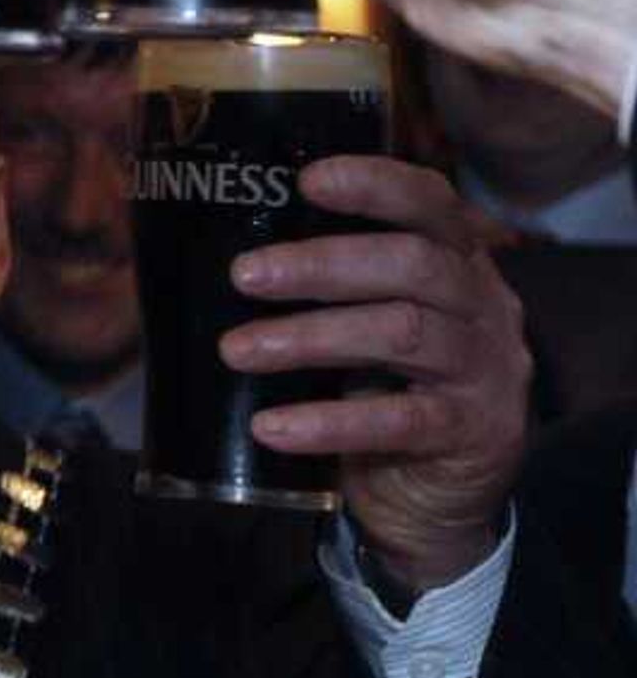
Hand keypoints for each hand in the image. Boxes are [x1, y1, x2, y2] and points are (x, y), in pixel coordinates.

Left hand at [222, 156, 528, 594]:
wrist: (432, 497)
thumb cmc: (378, 389)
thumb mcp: (357, 328)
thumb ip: (315, 291)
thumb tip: (191, 262)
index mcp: (456, 264)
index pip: (431, 204)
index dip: (376, 183)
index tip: (307, 180)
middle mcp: (485, 306)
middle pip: (413, 265)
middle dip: (321, 265)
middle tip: (243, 275)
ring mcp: (487, 370)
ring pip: (404, 334)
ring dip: (311, 338)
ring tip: (236, 350)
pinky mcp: (475, 432)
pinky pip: (401, 421)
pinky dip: (330, 422)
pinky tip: (272, 426)